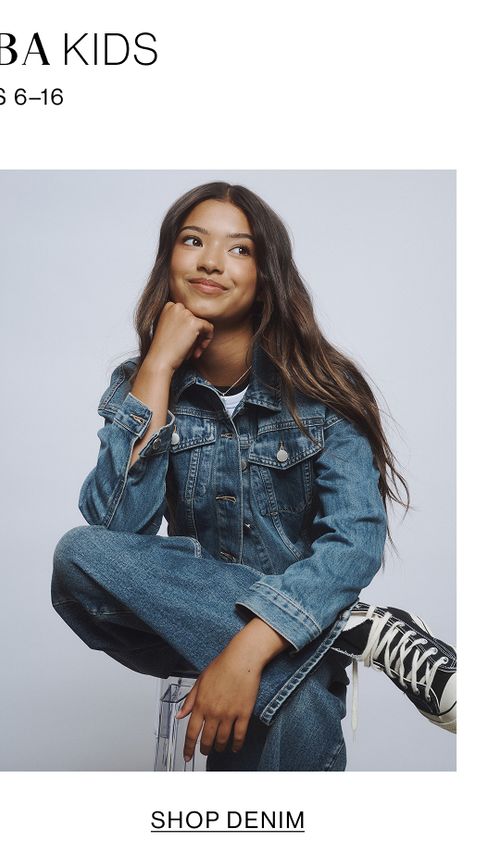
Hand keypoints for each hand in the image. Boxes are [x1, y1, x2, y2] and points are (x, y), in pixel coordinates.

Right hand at [147, 301, 213, 371]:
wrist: (159, 360)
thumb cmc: (164, 349)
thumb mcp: (170, 329)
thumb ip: (181, 322)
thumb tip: (200, 321)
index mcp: (169, 306)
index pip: (188, 314)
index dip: (188, 330)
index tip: (184, 342)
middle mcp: (176, 306)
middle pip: (196, 318)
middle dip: (196, 334)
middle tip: (191, 350)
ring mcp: (185, 313)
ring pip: (203, 323)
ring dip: (200, 339)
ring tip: (194, 352)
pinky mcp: (194, 322)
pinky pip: (209, 328)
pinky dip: (207, 339)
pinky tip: (198, 351)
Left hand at [175, 643, 262, 760]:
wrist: (242, 659)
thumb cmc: (222, 666)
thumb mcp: (200, 681)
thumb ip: (189, 700)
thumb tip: (180, 715)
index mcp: (201, 704)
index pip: (191, 732)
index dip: (188, 747)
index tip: (187, 755)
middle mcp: (213, 712)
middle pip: (206, 739)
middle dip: (204, 749)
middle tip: (204, 752)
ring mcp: (229, 714)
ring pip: (222, 740)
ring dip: (219, 747)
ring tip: (218, 749)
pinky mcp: (244, 713)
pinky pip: (239, 735)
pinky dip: (236, 744)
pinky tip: (234, 747)